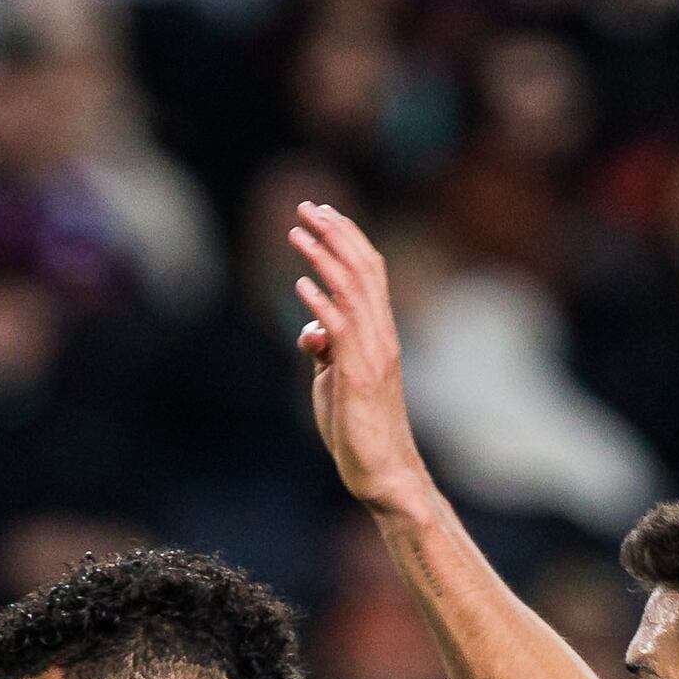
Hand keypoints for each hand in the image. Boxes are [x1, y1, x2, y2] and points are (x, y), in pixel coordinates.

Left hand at [285, 201, 433, 514]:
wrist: (382, 472)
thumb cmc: (358, 428)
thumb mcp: (334, 378)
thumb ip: (325, 349)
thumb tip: (310, 330)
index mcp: (380, 333)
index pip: (369, 272)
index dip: (347, 238)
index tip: (322, 213)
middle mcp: (382, 336)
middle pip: (363, 270)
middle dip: (335, 234)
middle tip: (308, 207)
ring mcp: (373, 355)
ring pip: (352, 292)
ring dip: (324, 258)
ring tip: (296, 233)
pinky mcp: (358, 377)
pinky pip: (342, 331)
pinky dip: (322, 305)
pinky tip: (300, 286)